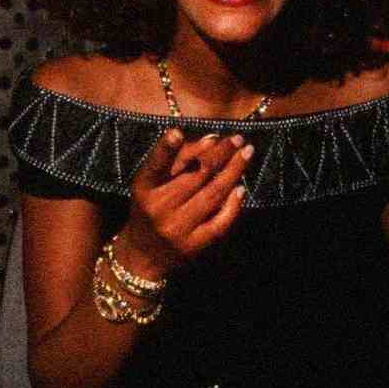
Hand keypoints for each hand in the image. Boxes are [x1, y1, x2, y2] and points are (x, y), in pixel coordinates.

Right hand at [115, 129, 252, 277]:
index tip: (177, 132)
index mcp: (144, 189)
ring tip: (246, 154)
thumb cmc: (150, 209)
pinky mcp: (192, 245)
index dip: (165, 149)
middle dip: (219, 154)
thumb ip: (180, 158)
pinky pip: (219, 222)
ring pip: (211, 196)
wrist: (142, 255)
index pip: (155, 166)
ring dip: (232, 172)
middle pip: (195, 176)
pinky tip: (241, 188)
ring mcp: (177, 228)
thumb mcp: (154, 183)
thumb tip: (212, 139)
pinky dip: (232, 205)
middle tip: (238, 139)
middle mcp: (158, 208)